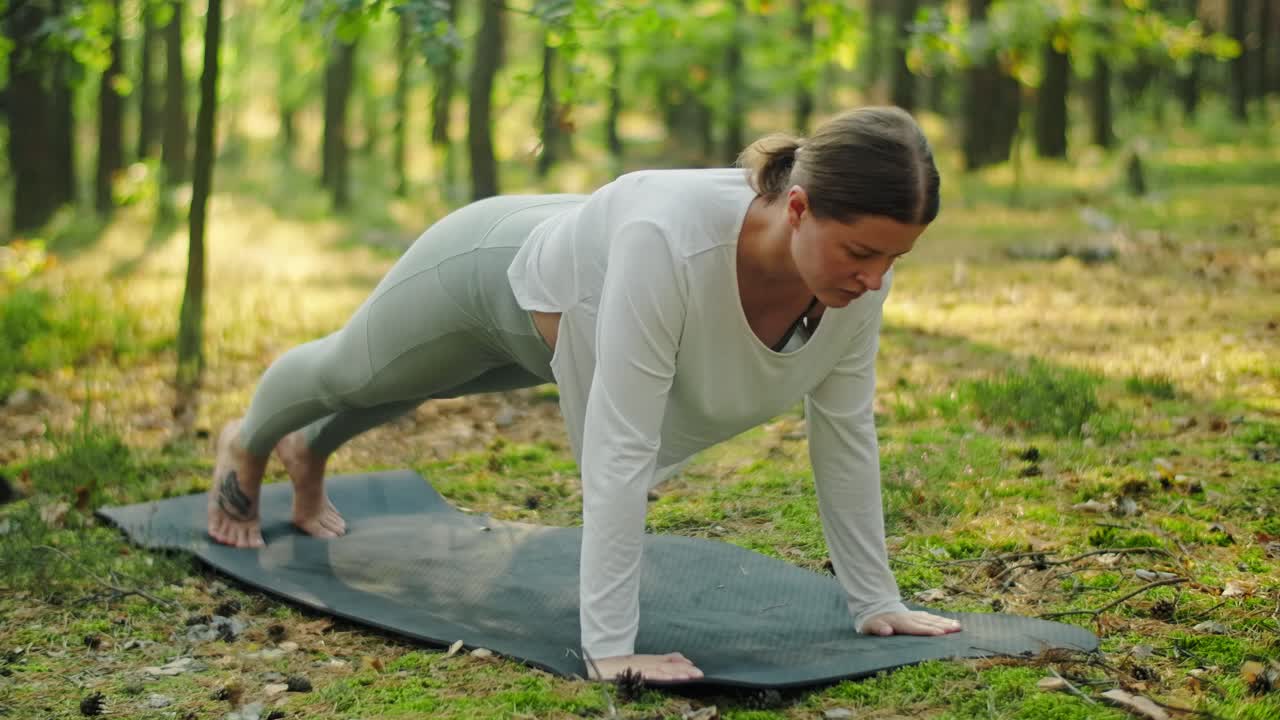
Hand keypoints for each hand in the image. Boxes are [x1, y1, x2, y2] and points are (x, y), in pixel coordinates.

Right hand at [587, 652, 703, 681]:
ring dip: (674, 674)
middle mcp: (647, 663)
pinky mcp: (632, 673)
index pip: (669, 662)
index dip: (683, 665)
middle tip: (699, 674)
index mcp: (650, 661)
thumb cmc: (621, 665)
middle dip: (684, 670)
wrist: (598, 663)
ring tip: (688, 676)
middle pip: (668, 666)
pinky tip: (667, 678)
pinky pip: (647, 675)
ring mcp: (639, 668)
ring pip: (660, 671)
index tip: (697, 669)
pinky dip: (658, 676)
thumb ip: (662, 660)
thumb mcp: (643, 662)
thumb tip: (682, 660)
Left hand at [862, 610, 961, 635]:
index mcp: (899, 622)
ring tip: (958, 626)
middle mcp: (909, 618)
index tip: (940, 633)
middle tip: (957, 629)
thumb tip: (887, 631)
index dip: (928, 630)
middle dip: (943, 626)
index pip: (915, 628)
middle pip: (928, 623)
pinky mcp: (916, 615)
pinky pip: (930, 617)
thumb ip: (878, 628)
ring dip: (945, 622)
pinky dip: (941, 619)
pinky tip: (950, 622)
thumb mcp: (870, 626)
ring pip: (932, 619)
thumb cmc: (872, 622)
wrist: (874, 607)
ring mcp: (914, 615)